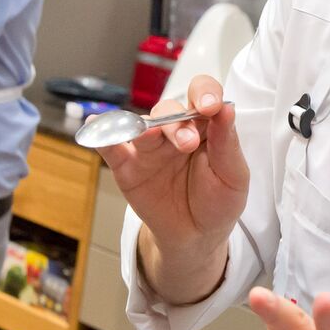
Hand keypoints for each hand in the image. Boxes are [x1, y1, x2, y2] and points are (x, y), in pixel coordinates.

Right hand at [96, 76, 248, 258]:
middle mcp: (175, 131)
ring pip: (142, 124)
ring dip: (147, 128)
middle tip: (187, 144)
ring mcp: (150, 148)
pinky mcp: (128, 167)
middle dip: (177, 122)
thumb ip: (227, 143)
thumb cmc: (218, 202)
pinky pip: (112, 147)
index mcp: (205, 127)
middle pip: (169, 109)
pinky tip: (95, 122)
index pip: (203, 95)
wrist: (196, 237)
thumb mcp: (233, 176)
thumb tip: (227, 108)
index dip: (205, 93)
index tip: (210, 106)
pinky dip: (103, 134)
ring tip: (151, 136)